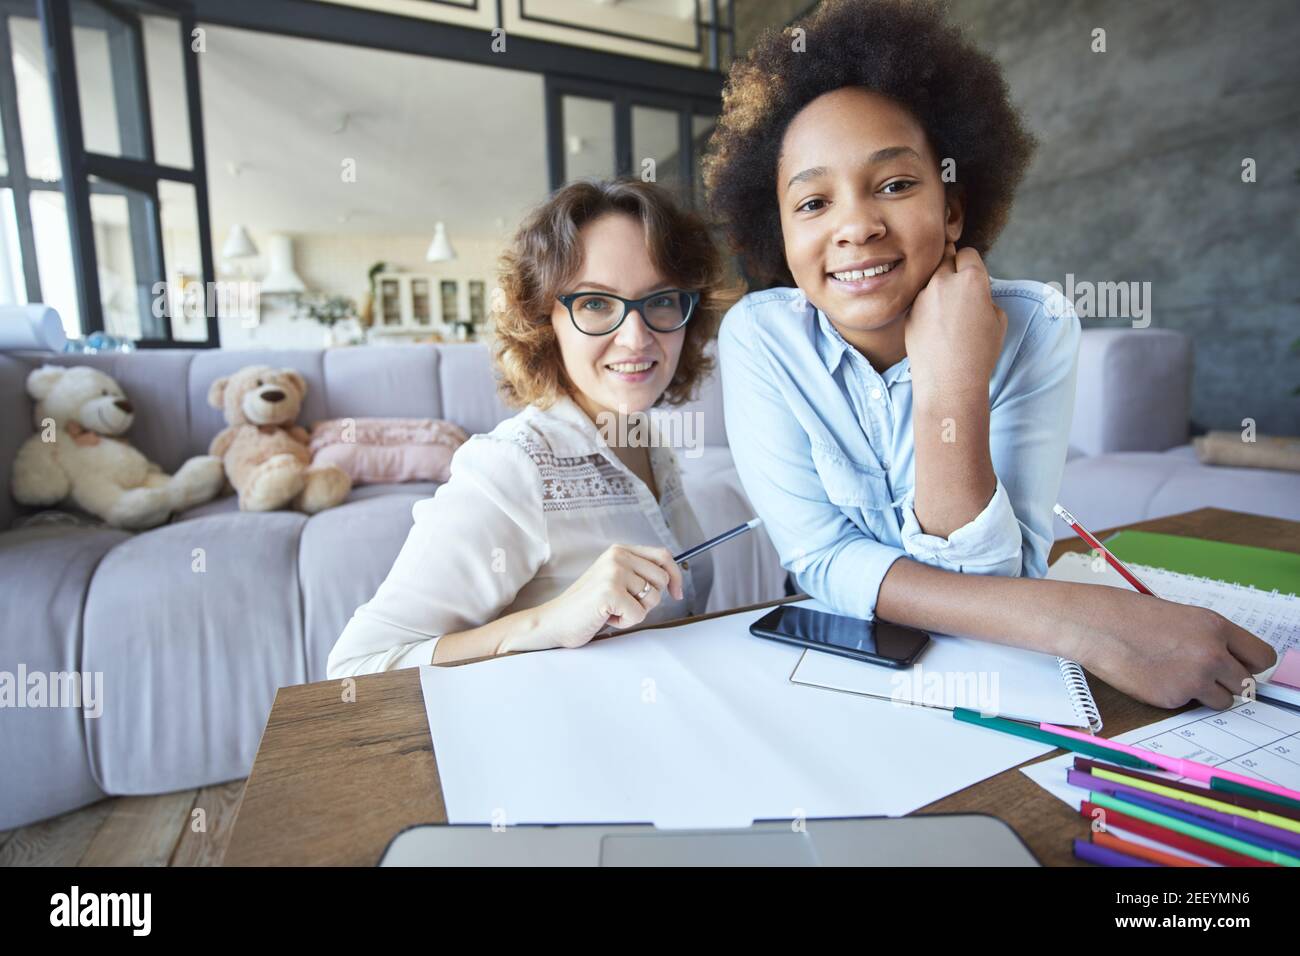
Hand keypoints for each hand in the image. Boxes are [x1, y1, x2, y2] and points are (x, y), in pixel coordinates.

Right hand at [513, 545, 684, 652]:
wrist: (555, 620)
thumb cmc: (587, 606)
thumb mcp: (614, 580)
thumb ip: (638, 573)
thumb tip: (672, 580)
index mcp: (619, 550)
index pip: (663, 557)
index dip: (675, 576)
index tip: (677, 594)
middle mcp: (617, 557)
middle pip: (662, 579)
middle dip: (649, 600)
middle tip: (624, 605)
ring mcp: (613, 573)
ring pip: (652, 599)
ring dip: (635, 613)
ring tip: (611, 610)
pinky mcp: (610, 592)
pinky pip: (638, 614)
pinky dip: (625, 623)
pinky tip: (606, 617)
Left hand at [904, 242, 1006, 399]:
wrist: (949, 382)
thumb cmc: (980, 354)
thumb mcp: (998, 320)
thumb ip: (984, 296)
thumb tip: (972, 291)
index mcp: (971, 279)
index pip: (968, 253)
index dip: (971, 264)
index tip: (972, 275)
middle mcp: (943, 281)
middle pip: (945, 259)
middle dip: (952, 269)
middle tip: (958, 288)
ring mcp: (922, 296)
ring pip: (930, 280)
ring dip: (938, 287)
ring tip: (947, 313)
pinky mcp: (908, 312)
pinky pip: (919, 300)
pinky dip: (926, 306)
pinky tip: (935, 327)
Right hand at [1056, 585, 1276, 708]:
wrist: (1094, 625)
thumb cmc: (1128, 615)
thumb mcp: (1181, 616)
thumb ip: (1208, 637)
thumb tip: (1228, 660)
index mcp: (1215, 628)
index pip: (1262, 657)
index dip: (1250, 664)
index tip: (1240, 667)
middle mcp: (1211, 654)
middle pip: (1246, 683)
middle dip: (1229, 682)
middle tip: (1206, 675)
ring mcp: (1193, 679)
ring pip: (1223, 701)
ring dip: (1206, 693)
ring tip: (1176, 675)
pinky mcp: (1172, 699)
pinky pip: (1187, 705)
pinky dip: (1174, 696)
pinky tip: (1153, 677)